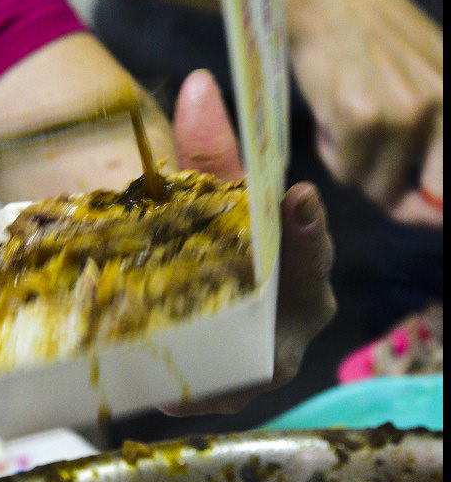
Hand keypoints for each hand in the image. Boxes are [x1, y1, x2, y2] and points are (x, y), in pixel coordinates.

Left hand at [162, 69, 336, 414]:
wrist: (199, 275)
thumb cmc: (218, 232)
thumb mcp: (212, 193)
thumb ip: (208, 149)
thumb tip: (198, 86)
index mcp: (302, 258)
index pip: (314, 243)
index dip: (308, 226)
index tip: (297, 198)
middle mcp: (297, 310)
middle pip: (295, 313)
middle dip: (265, 315)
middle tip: (245, 301)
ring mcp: (269, 355)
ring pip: (259, 367)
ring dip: (230, 372)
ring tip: (194, 377)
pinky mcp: (235, 385)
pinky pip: (222, 393)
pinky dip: (196, 394)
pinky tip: (167, 396)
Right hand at [283, 0, 442, 227]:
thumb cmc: (365, 33)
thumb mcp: (422, 68)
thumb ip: (434, 125)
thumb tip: (432, 197)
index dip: (434, 207)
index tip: (416, 211)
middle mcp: (442, 100)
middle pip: (429, 196)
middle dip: (400, 200)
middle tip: (376, 183)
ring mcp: (405, 110)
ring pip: (380, 187)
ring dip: (358, 168)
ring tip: (348, 124)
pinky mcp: (363, 118)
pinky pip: (347, 173)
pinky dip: (334, 156)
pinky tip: (330, 117)